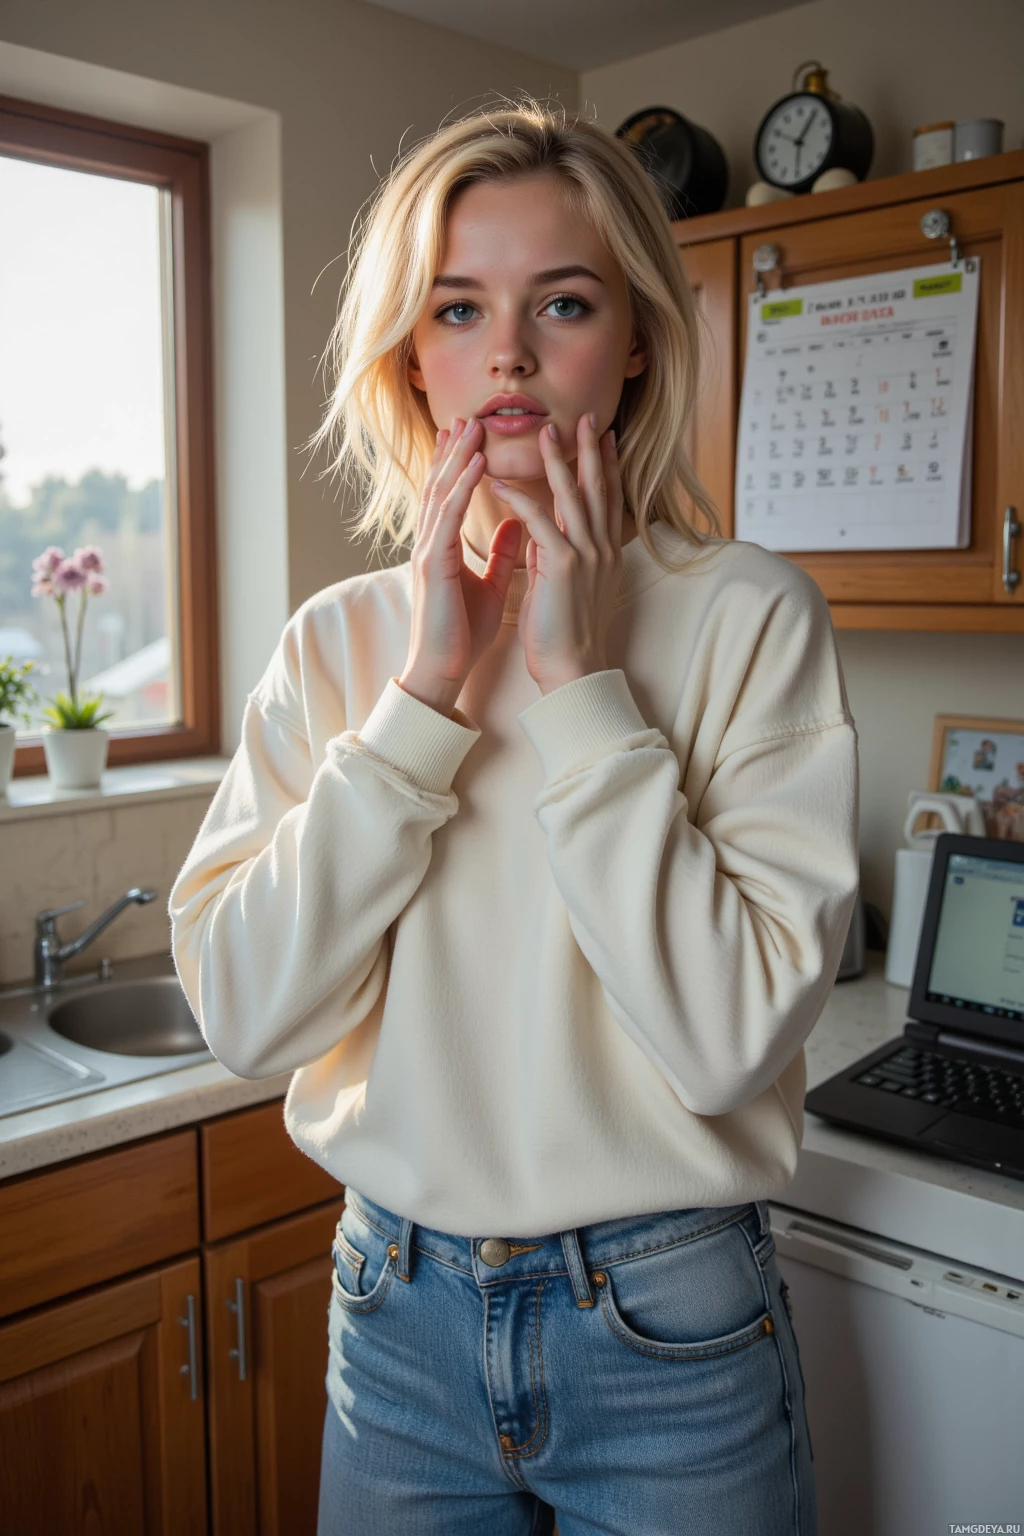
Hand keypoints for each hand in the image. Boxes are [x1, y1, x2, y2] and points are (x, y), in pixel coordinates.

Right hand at [400, 417, 520, 711]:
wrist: (444, 670)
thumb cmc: (463, 634)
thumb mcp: (491, 585)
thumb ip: (502, 553)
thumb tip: (517, 522)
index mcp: (442, 548)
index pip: (449, 496)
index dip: (458, 464)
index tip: (471, 434)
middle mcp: (430, 543)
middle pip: (441, 484)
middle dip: (454, 449)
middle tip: (467, 416)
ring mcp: (428, 551)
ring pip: (441, 492)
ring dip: (457, 456)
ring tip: (472, 425)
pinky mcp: (433, 564)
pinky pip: (448, 515)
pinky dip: (462, 486)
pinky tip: (476, 463)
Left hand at [491, 412, 622, 694]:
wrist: (572, 667)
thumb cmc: (563, 633)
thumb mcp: (565, 586)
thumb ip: (557, 555)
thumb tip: (543, 535)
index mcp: (604, 553)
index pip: (607, 499)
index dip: (606, 466)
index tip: (603, 437)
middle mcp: (602, 549)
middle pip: (598, 487)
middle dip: (591, 449)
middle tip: (587, 416)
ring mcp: (585, 555)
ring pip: (573, 495)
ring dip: (558, 460)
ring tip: (545, 431)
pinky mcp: (563, 566)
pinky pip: (539, 521)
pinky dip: (520, 498)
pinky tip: (499, 482)